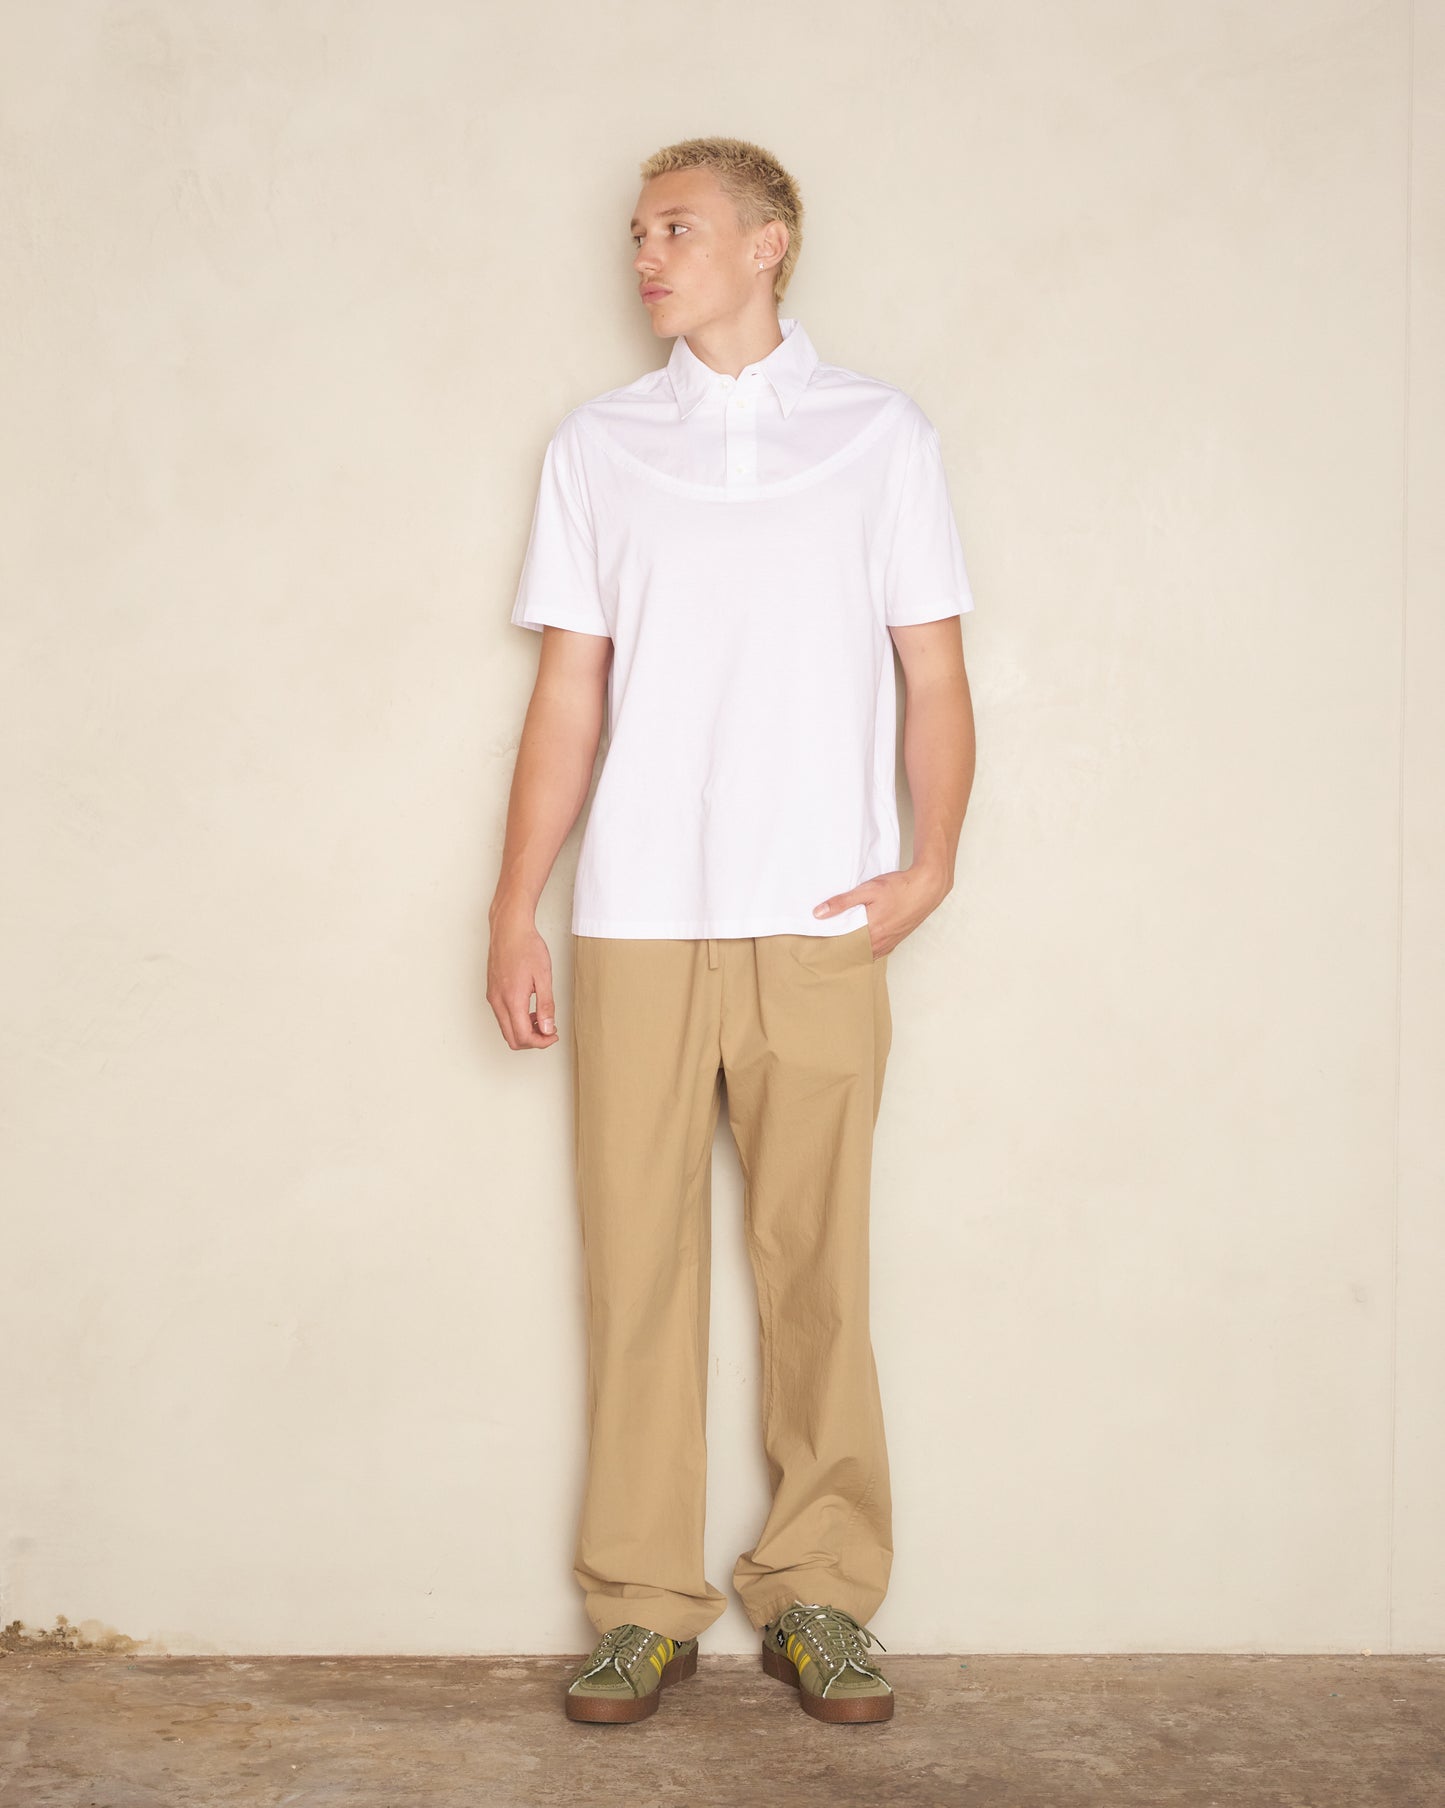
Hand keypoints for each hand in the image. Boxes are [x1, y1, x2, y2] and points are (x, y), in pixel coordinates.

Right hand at [487, 910, 559, 1049]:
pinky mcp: (492, 991)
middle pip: (512, 1038)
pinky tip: (530, 1009)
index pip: (523, 1036)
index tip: (553, 1035)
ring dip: (524, 1030)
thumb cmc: (526, 946)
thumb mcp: (543, 977)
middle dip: (532, 1040)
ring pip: (506, 1028)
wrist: (509, 928)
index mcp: (512, 999)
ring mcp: (492, 997)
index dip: (541, 1042)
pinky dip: (516, 1020)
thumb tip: (547, 1029)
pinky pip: (502, 1016)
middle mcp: (498, 1001)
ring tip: (541, 1018)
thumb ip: (546, 1005)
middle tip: (549, 1031)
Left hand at [811, 864, 950, 958]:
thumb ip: (842, 902)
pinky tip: (861, 942)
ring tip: (840, 945)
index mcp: (872, 932)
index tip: (817, 946)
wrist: (927, 887)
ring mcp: (890, 942)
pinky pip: (877, 951)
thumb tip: (819, 913)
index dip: (830, 948)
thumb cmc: (899, 887)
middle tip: (824, 947)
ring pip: (866, 953)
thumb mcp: (867, 890)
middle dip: (840, 951)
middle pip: (854, 953)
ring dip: (854, 950)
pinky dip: (867, 949)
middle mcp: (881, 942)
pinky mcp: (897, 939)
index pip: (844, 948)